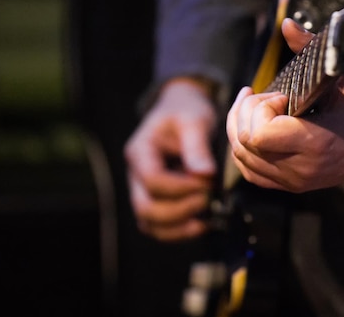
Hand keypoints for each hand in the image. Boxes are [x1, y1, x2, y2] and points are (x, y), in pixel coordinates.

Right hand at [125, 78, 217, 241]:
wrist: (182, 111)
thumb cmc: (186, 112)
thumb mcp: (193, 120)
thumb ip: (197, 147)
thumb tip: (205, 175)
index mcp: (140, 150)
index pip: (152, 179)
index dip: (181, 187)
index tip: (208, 182)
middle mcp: (135, 174)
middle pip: (145, 207)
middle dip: (180, 209)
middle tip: (208, 199)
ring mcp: (142, 190)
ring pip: (149, 223)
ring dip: (179, 226)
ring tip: (206, 217)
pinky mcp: (156, 201)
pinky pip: (159, 227)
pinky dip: (179, 232)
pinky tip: (202, 224)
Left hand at [225, 20, 343, 192]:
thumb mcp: (339, 82)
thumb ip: (310, 51)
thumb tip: (287, 25)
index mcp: (314, 143)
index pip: (259, 134)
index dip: (261, 109)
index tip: (282, 95)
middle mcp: (299, 168)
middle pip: (244, 143)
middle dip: (246, 113)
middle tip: (268, 97)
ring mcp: (292, 180)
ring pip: (241, 158)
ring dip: (240, 126)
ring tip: (254, 106)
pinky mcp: (289, 185)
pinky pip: (251, 171)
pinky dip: (244, 149)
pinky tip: (251, 128)